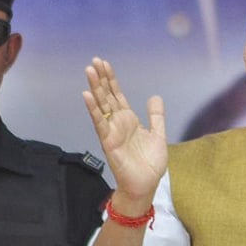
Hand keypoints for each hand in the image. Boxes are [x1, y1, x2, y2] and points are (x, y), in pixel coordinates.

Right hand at [83, 57, 167, 207]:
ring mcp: (111, 131)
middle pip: (107, 96)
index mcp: (129, 120)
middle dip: (101, 79)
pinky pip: (99, 123)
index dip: (111, 80)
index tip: (105, 64)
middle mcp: (117, 123)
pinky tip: (87, 95)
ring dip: (95, 88)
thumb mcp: (158, 135)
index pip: (117, 95)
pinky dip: (93, 109)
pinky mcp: (108, 142)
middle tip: (94, 61)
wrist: (146, 184)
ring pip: (101, 105)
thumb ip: (156, 116)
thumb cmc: (150, 164)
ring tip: (89, 71)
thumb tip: (154, 96)